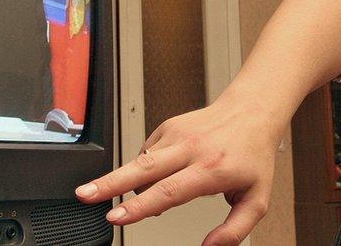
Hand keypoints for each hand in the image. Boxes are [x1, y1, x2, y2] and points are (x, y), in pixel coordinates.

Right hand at [74, 98, 279, 244]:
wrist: (253, 111)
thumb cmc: (254, 155)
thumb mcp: (256, 199)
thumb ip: (234, 229)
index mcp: (211, 168)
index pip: (170, 190)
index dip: (140, 206)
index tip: (116, 216)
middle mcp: (191, 148)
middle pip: (143, 167)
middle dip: (109, 182)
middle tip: (84, 195)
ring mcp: (177, 134)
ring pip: (140, 160)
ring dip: (122, 180)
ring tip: (102, 193)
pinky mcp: (168, 126)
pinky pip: (147, 152)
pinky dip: (145, 168)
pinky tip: (156, 176)